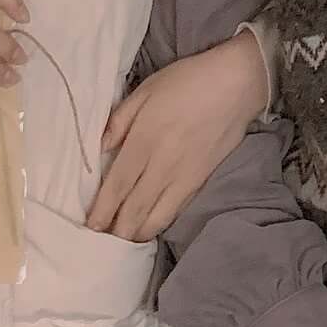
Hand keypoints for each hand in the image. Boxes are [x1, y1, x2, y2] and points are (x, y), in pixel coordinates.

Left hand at [87, 29, 267, 241]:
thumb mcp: (146, 89)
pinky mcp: (201, 182)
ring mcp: (184, 177)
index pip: (118, 184)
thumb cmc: (187, 81)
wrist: (236, 85)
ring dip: (137, 234)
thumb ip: (120, 120)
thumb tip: (100, 149)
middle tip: (101, 245)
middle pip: (135, 209)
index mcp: (145, 139)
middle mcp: (163, 165)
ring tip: (122, 242)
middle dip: (117, 232)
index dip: (102, 210)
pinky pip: (176, 211)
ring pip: (157, 218)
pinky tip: (150, 227)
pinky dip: (160, 224)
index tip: (90, 228)